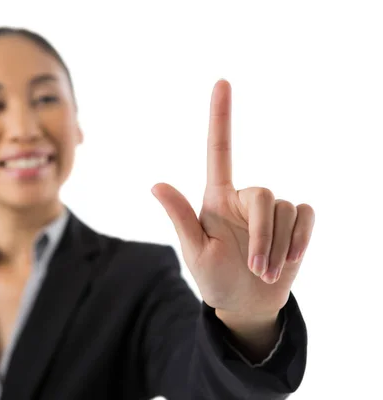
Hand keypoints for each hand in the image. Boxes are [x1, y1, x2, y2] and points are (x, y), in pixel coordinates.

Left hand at [152, 79, 314, 317]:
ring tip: (265, 271)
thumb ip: (181, 217)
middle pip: (264, 195)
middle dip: (263, 235)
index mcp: (216, 198)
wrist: (246, 304)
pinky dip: (300, 239)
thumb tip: (155, 184)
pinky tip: (290, 260)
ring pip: (285, 210)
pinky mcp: (295, 223)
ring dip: (278, 246)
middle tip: (256, 268)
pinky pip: (306, 215)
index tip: (222, 82)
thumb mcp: (195, 251)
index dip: (220, 117)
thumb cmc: (214, 278)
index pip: (219, 150)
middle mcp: (244, 198)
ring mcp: (271, 210)